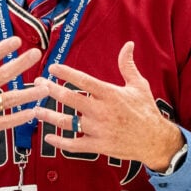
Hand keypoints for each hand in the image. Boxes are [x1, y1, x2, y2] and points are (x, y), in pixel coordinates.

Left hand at [33, 41, 184, 170]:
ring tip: (35, 110)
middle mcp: (101, 111)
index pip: (83, 80)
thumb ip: (128, 66)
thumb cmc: (146, 111)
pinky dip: (59, 142)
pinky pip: (74, 144)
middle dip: (50, 90)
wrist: (155, 140)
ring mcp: (98, 129)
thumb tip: (128, 45)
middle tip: (37, 84)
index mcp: (110, 94)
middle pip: (69, 98)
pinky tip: (48, 136)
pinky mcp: (98, 145)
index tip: (52, 67)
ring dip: (48, 115)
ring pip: (67, 122)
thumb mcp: (139, 85)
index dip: (65, 73)